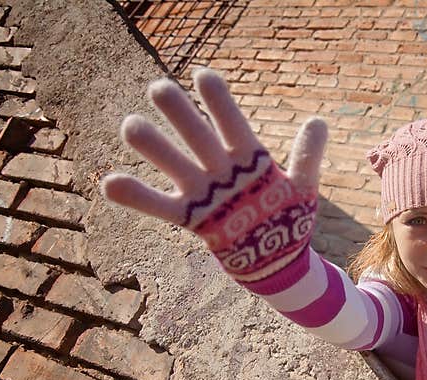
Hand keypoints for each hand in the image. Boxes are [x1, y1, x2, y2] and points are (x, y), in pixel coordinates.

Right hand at [101, 68, 327, 279]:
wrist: (276, 258)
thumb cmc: (288, 216)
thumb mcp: (303, 187)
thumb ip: (307, 157)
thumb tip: (317, 122)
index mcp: (250, 157)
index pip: (232, 123)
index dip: (218, 102)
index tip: (201, 75)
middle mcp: (222, 169)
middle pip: (198, 137)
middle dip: (180, 114)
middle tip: (159, 88)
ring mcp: (205, 192)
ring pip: (175, 165)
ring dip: (154, 147)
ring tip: (131, 126)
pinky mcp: (193, 218)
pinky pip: (161, 206)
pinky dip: (136, 197)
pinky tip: (109, 182)